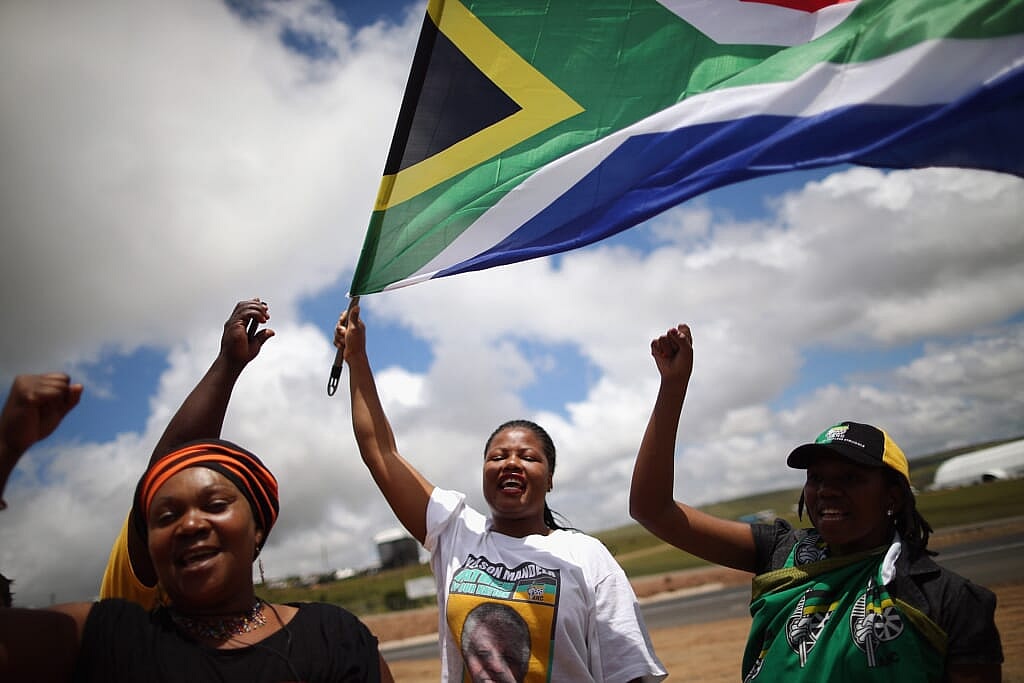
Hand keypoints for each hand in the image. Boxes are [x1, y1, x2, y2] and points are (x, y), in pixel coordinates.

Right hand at [0, 373, 82, 508]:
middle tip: (41, 415)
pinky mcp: (26, 392)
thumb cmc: (31, 430)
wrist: (10, 443)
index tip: (46, 412)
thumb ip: (68, 400)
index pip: (64, 380)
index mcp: (32, 381)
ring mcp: (25, 383)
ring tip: (36, 416)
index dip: (62, 397)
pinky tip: (34, 413)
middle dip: (60, 400)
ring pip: (62, 386)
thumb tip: (80, 386)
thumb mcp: (54, 414)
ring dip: (55, 404)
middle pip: (64, 381)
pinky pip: (55, 392)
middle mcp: (26, 378)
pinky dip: (52, 405)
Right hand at [220, 298, 273, 366]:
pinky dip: (256, 314)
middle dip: (257, 305)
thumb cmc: (241, 356)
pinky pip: (245, 313)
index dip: (254, 304)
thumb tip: (271, 331)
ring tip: (266, 316)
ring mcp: (233, 323)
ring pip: (244, 306)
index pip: (244, 309)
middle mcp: (234, 322)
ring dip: (257, 308)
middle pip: (244, 305)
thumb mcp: (255, 344)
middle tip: (267, 311)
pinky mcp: (234, 325)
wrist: (233, 362)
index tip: (265, 307)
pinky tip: (262, 320)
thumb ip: (262, 336)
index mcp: (237, 325)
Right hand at [334, 302, 365, 360]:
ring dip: (339, 338)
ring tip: (344, 342)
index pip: (346, 314)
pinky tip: (342, 346)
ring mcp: (347, 335)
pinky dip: (338, 343)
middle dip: (339, 330)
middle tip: (344, 334)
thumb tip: (357, 306)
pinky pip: (335, 339)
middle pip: (339, 323)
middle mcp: (352, 328)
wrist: (353, 357)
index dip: (342, 318)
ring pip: (336, 332)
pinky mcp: (343, 341)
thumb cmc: (355, 343)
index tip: (342, 321)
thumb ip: (353, 317)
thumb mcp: (354, 328)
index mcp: (357, 323)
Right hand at [651, 324, 693, 382]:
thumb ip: (681, 338)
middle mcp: (674, 336)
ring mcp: (664, 341)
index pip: (683, 327)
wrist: (675, 375)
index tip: (685, 347)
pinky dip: (659, 350)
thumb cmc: (683, 363)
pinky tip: (663, 356)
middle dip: (674, 343)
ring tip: (670, 355)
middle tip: (677, 352)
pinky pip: (655, 342)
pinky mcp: (656, 346)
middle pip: (671, 331)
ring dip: (667, 349)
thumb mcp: (687, 350)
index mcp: (684, 335)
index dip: (683, 336)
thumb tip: (670, 330)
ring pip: (662, 337)